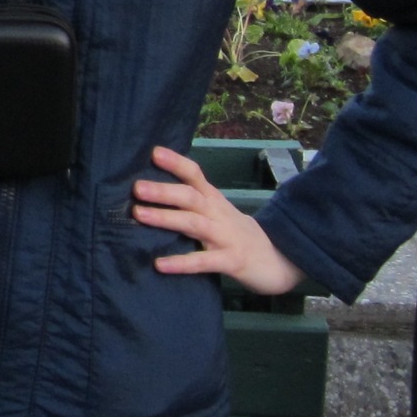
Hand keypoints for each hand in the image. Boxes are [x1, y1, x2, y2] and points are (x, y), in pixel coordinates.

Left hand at [133, 146, 304, 295]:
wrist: (280, 260)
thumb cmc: (238, 234)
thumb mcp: (218, 213)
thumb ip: (193, 204)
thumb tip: (151, 193)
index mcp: (214, 200)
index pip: (196, 176)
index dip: (177, 163)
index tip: (154, 152)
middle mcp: (218, 214)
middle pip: (191, 197)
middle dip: (164, 190)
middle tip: (136, 187)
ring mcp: (226, 237)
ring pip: (194, 224)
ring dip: (166, 218)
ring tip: (139, 214)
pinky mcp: (232, 261)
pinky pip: (204, 261)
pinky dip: (182, 262)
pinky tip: (160, 264)